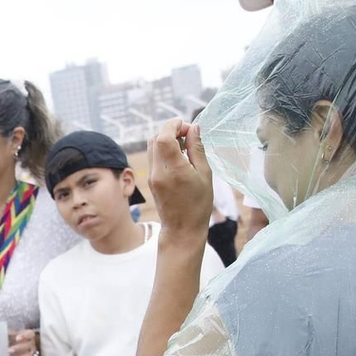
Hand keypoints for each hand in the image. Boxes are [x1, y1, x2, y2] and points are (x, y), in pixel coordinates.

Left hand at [8, 328, 40, 355]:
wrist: (18, 349)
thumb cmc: (12, 340)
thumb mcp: (9, 336)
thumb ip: (4, 337)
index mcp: (28, 336)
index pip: (30, 334)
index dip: (25, 336)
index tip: (17, 338)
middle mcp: (32, 344)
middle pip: (29, 345)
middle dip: (19, 348)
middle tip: (9, 350)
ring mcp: (33, 354)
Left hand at [149, 118, 213, 239]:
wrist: (182, 230)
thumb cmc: (198, 204)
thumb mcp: (204, 175)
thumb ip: (197, 149)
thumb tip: (194, 128)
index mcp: (174, 170)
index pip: (164, 137)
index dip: (174, 125)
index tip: (188, 126)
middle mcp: (158, 172)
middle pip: (155, 138)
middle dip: (170, 130)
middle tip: (188, 135)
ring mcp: (152, 176)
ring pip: (152, 146)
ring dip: (165, 138)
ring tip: (184, 145)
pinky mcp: (151, 180)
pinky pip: (153, 157)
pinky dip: (163, 149)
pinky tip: (178, 155)